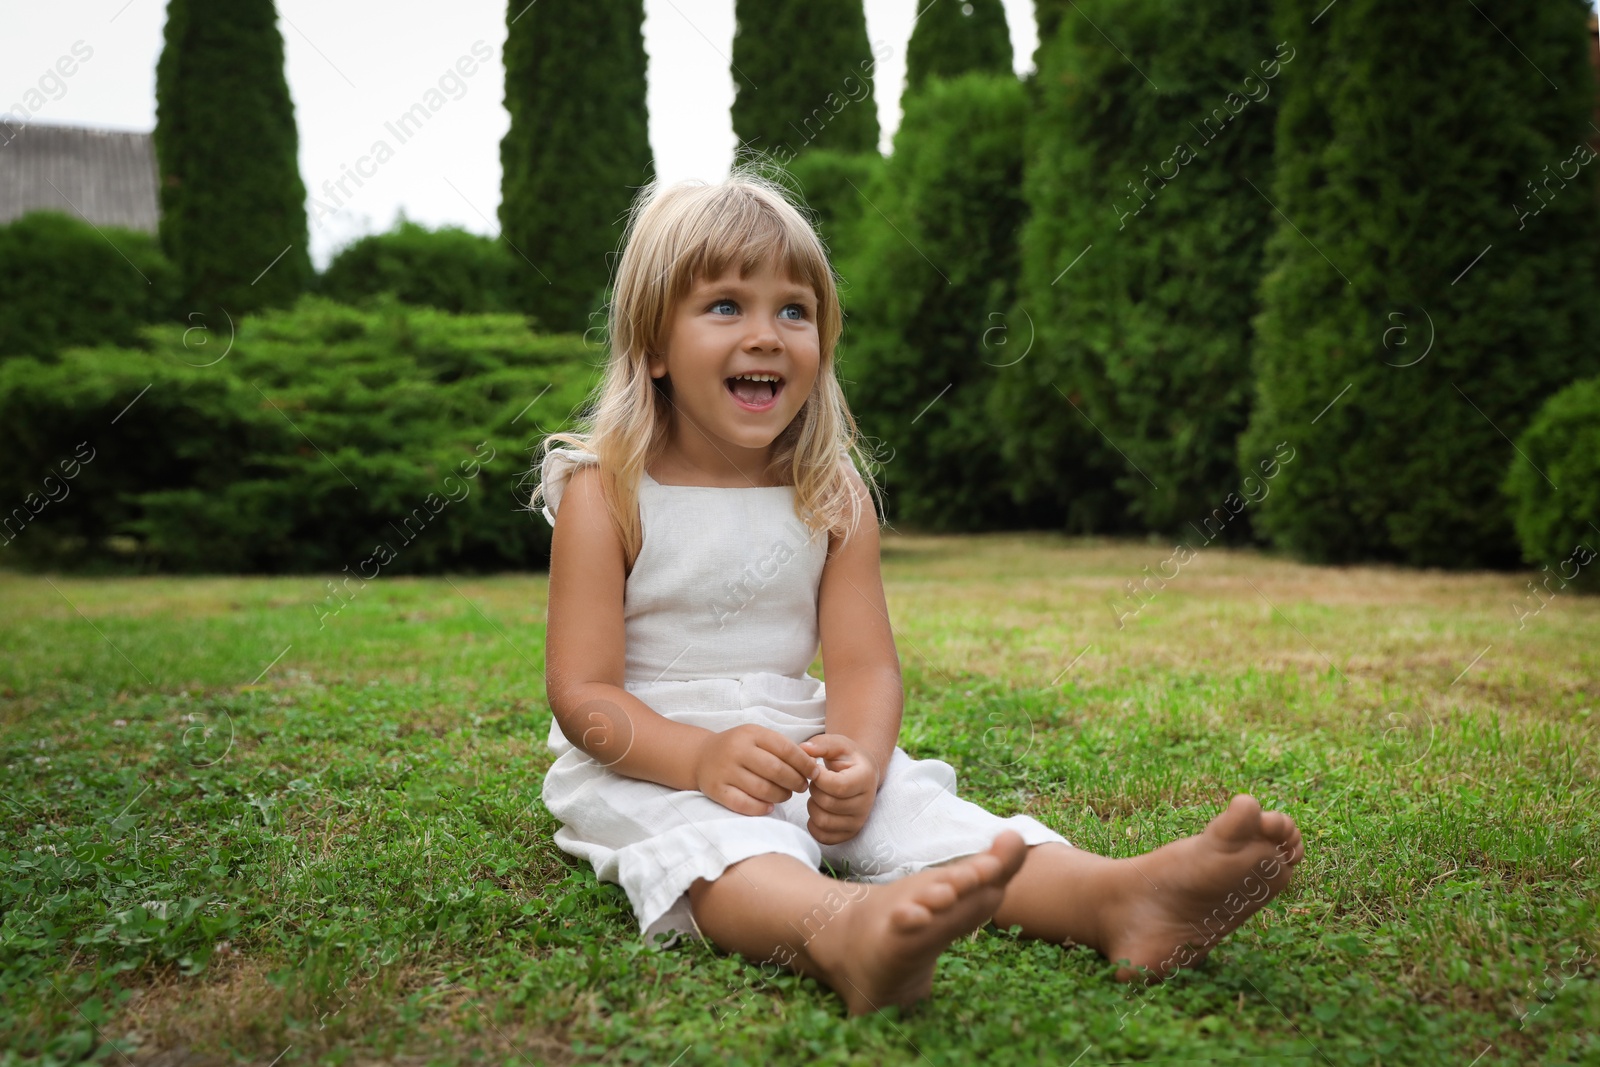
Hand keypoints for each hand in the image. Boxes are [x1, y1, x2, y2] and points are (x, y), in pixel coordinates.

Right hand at [693, 723, 817, 816]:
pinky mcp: (716, 790)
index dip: (804, 763)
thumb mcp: (757, 737)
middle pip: (776, 770)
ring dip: (781, 796)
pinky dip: (760, 808)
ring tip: (786, 795)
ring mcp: (725, 770)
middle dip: (795, 781)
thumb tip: (812, 765)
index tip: (814, 773)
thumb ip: (782, 748)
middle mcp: (737, 750)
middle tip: (802, 787)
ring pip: (762, 789)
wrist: (701, 756)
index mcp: (751, 733)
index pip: (786, 749)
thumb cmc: (739, 748)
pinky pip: (743, 804)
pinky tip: (769, 807)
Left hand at [798, 733, 879, 844]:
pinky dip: (813, 824)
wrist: (861, 774)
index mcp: (866, 778)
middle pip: (828, 803)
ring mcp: (859, 821)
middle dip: (814, 790)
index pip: (837, 786)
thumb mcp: (837, 744)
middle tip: (816, 781)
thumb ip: (821, 744)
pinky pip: (823, 836)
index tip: (815, 768)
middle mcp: (866, 803)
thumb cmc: (847, 758)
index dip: (818, 777)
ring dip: (812, 806)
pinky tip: (818, 808)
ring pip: (823, 821)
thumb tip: (803, 750)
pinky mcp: (849, 834)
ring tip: (818, 794)